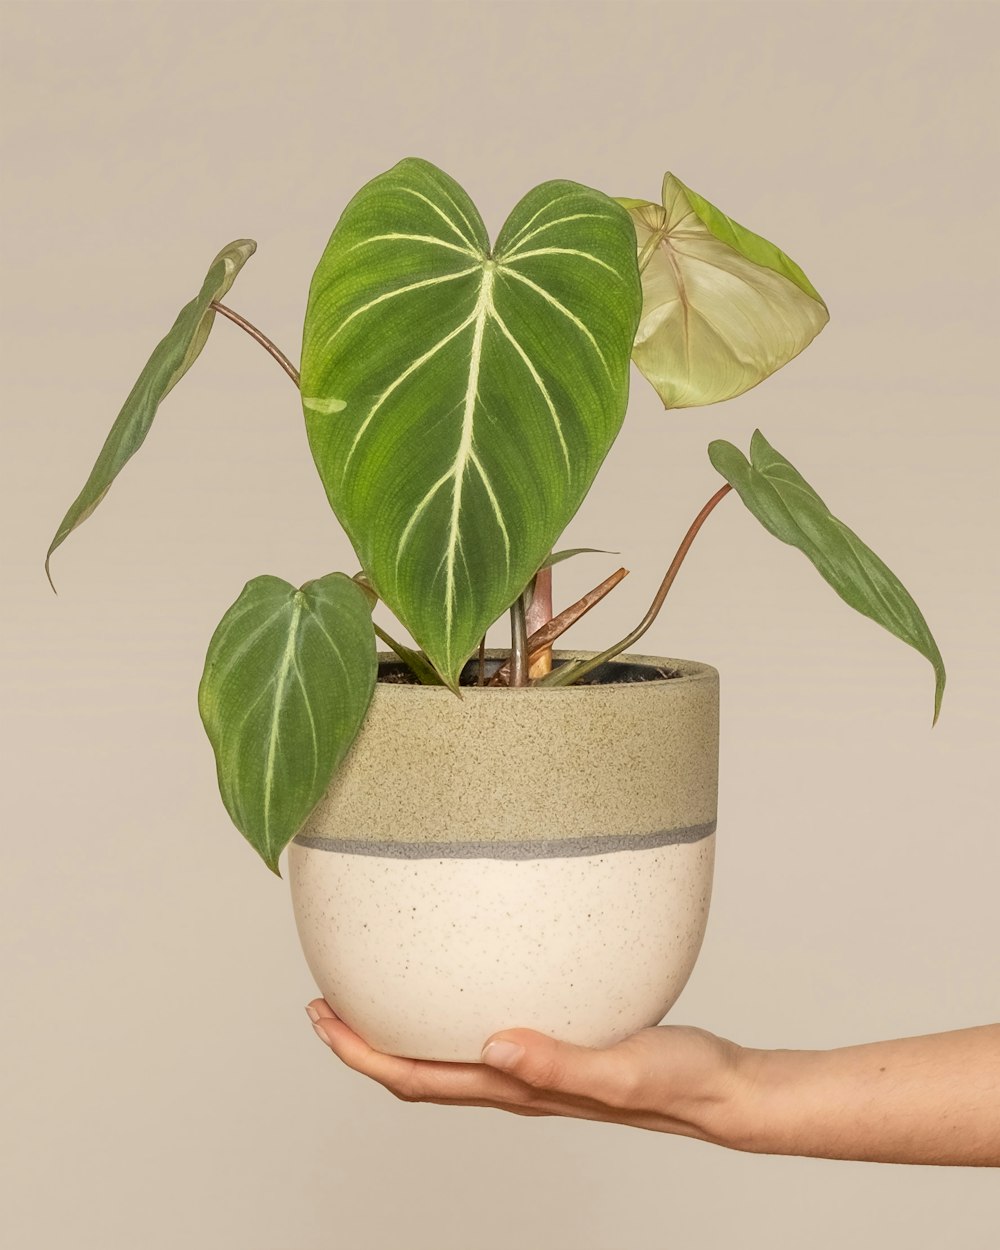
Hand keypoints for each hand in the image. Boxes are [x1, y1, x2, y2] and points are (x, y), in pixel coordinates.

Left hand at [305, 999, 745, 1144]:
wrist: (719, 1089)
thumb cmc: (678, 1081)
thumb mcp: (623, 1068)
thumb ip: (559, 1061)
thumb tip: (492, 1045)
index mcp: (518, 1089)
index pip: (417, 1079)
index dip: (361, 1053)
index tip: (322, 1019)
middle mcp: (514, 1081)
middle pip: (417, 1070)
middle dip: (362, 1042)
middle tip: (324, 1001)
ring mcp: (532, 1065)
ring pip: (444, 1055)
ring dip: (399, 1030)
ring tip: (373, 988)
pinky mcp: (553, 1044)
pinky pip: (482, 1033)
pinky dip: (448, 1012)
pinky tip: (463, 976)